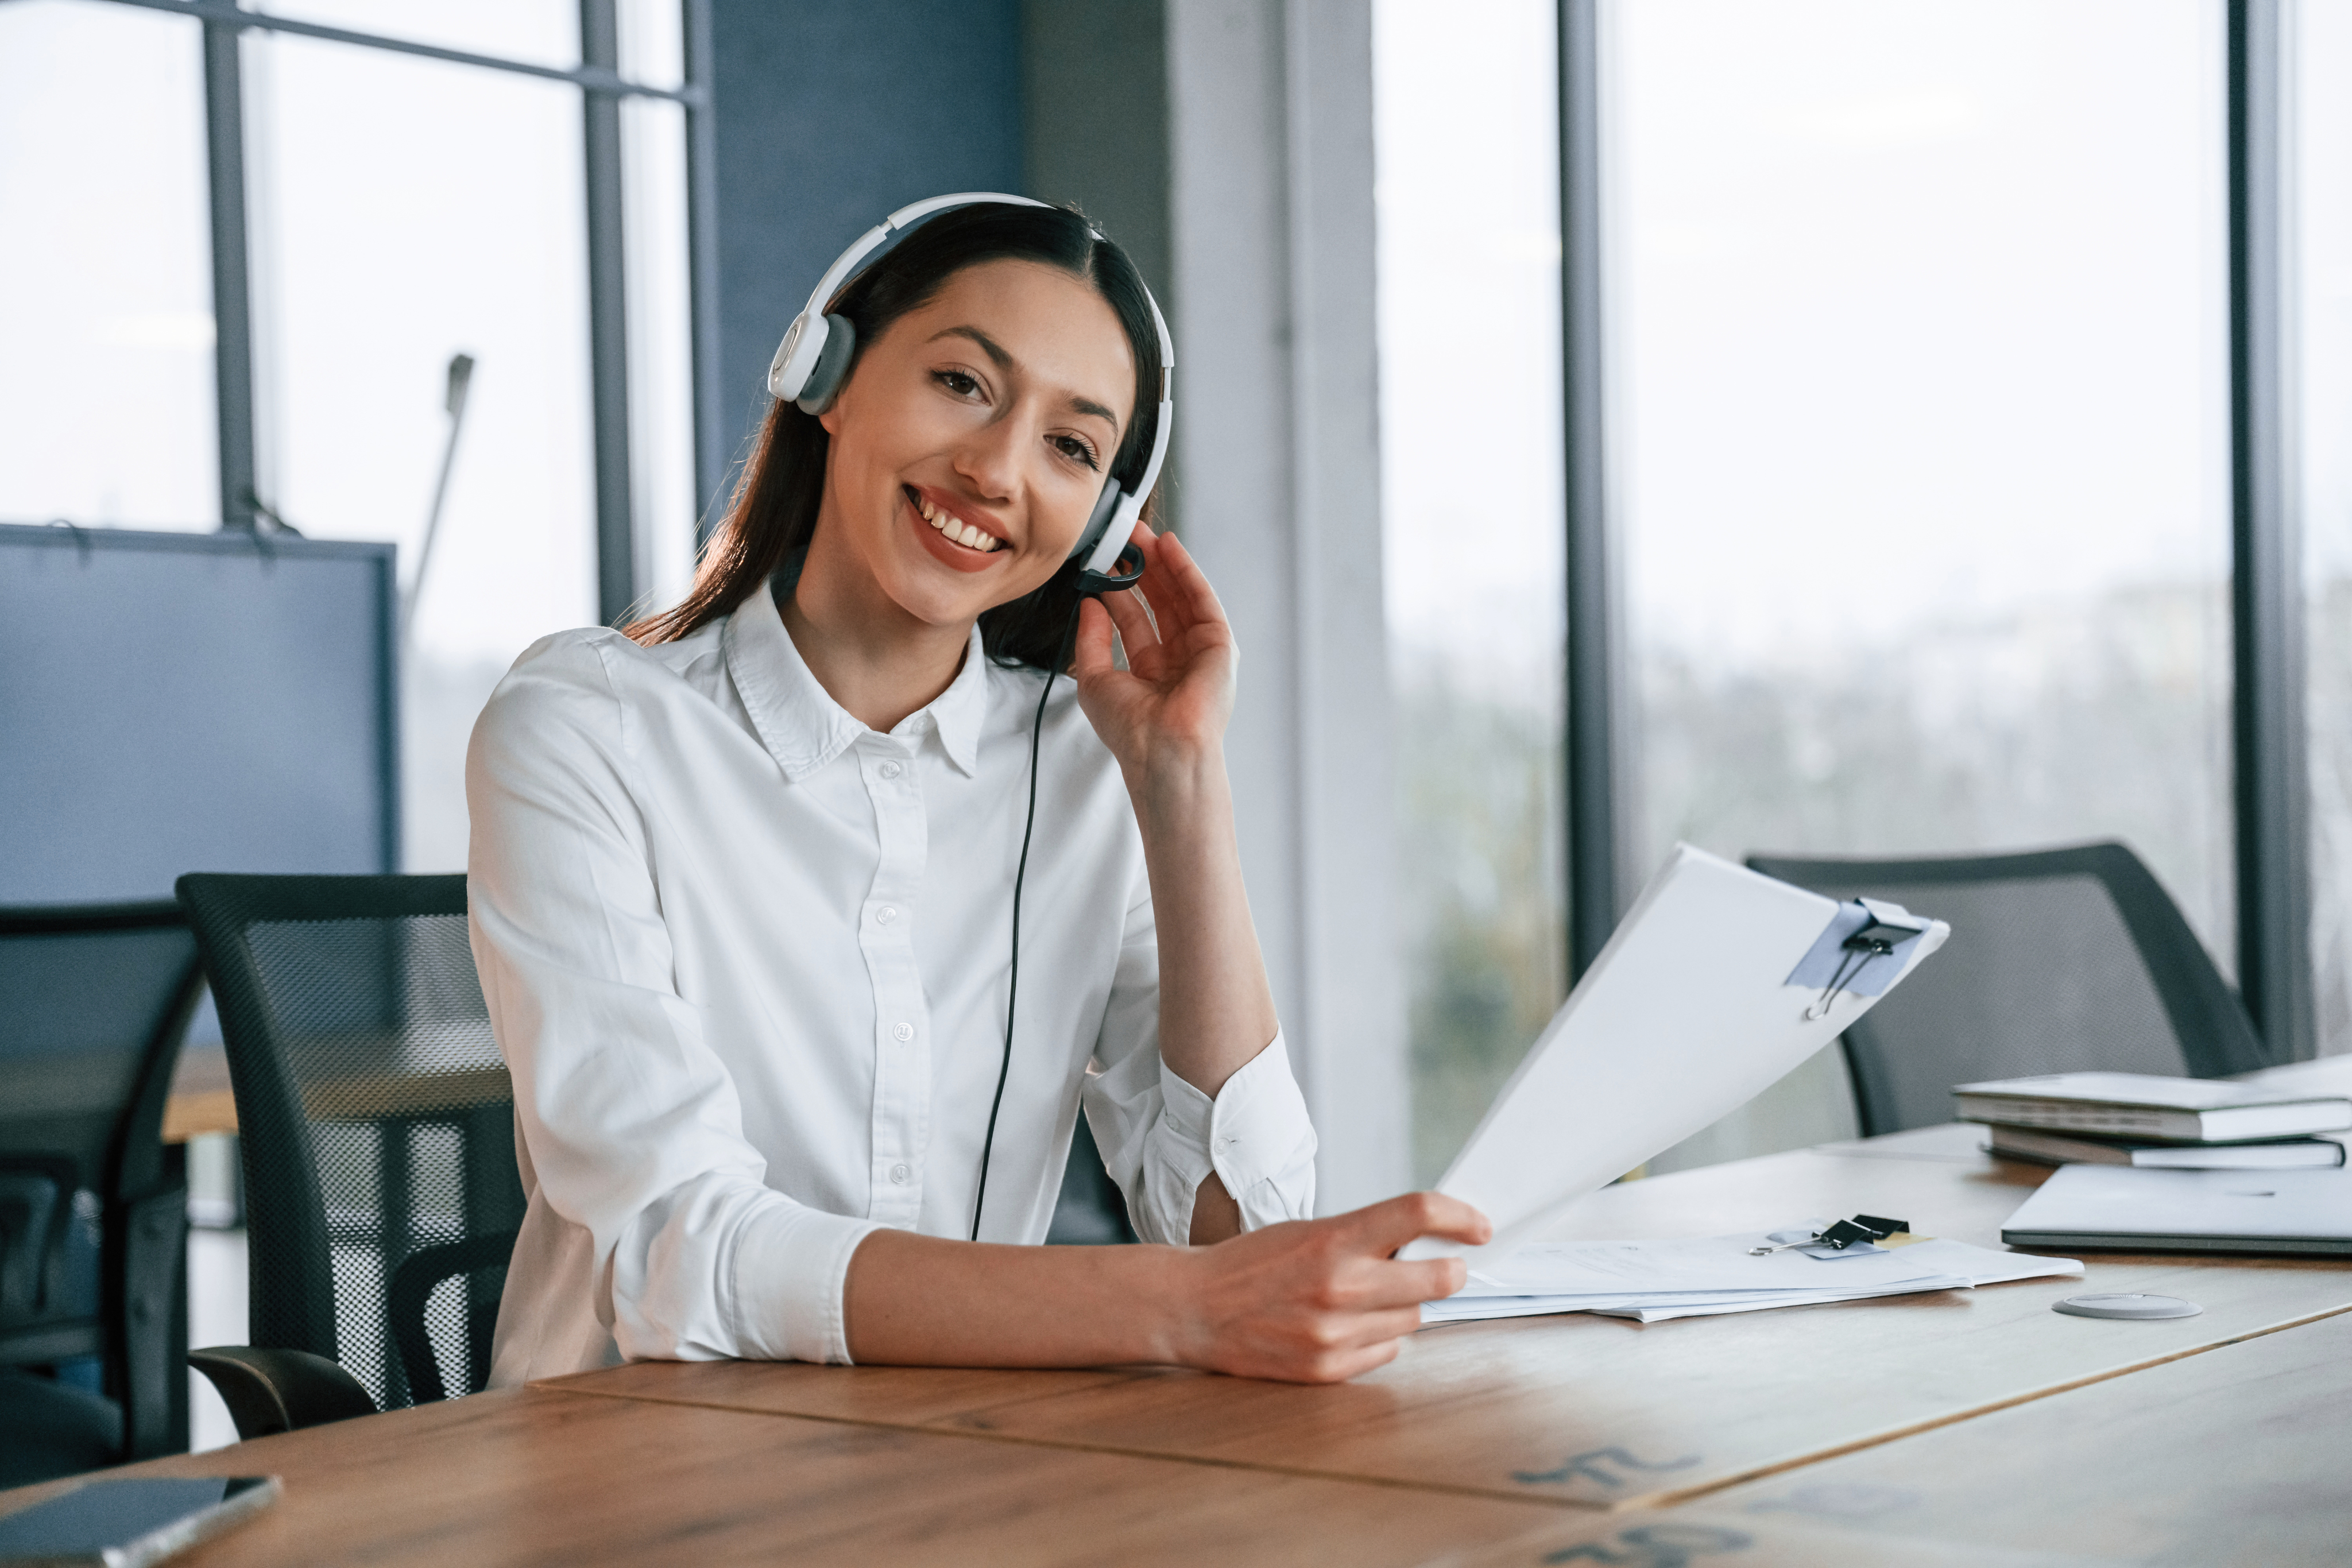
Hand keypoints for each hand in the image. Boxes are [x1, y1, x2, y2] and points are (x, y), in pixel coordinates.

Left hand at [1071, 524, 1235, 784]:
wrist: (1161, 749)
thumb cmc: (1129, 728)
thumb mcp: (1094, 678)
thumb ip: (1092, 639)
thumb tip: (1090, 603)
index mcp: (1151, 672)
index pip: (1136, 621)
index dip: (1120, 590)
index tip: (1104, 564)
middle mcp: (1178, 659)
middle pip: (1160, 603)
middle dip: (1142, 568)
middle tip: (1123, 538)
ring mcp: (1200, 650)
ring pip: (1180, 596)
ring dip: (1163, 563)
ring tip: (1142, 534)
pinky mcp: (1219, 644)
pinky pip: (1202, 599)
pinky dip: (1186, 571)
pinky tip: (1169, 548)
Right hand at [1166, 1192, 1492, 1382]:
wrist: (1195, 1308)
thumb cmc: (1252, 1264)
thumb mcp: (1307, 1230)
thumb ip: (1364, 1235)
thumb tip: (1427, 1242)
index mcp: (1333, 1239)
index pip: (1417, 1213)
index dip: (1460, 1216)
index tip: (1479, 1225)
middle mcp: (1340, 1287)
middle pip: (1438, 1279)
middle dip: (1450, 1271)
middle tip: (1448, 1266)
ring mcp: (1336, 1333)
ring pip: (1413, 1320)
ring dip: (1404, 1306)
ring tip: (1366, 1297)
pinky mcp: (1328, 1370)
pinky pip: (1385, 1354)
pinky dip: (1378, 1339)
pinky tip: (1346, 1325)